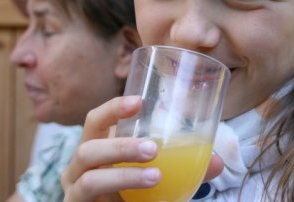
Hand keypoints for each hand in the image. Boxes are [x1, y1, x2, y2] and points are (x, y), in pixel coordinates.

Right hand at [62, 96, 223, 201]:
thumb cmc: (132, 193)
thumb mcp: (154, 175)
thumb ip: (182, 168)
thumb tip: (217, 161)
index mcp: (98, 148)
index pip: (96, 121)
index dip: (113, 108)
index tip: (139, 101)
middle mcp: (80, 167)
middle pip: (87, 147)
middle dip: (121, 146)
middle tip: (153, 148)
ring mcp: (75, 191)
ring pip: (90, 178)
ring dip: (123, 175)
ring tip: (155, 176)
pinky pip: (88, 200)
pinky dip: (117, 194)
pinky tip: (140, 200)